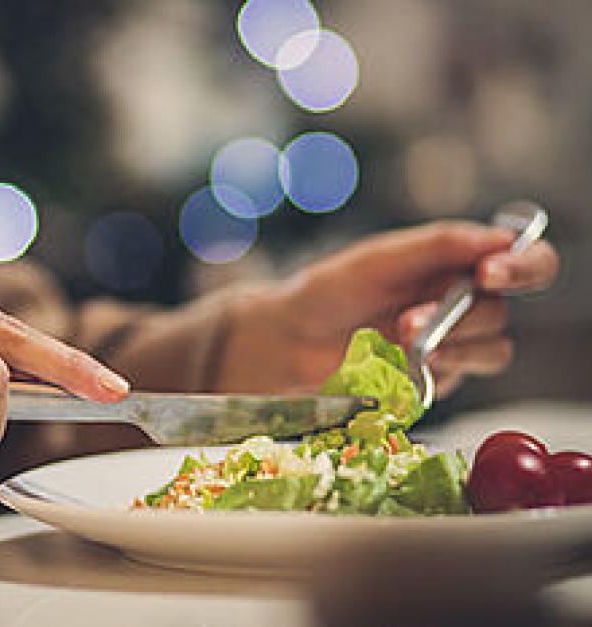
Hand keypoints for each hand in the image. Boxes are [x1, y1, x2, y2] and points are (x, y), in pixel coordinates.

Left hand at [218, 222, 558, 394]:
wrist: (289, 341)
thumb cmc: (330, 291)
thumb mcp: (378, 260)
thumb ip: (438, 246)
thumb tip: (501, 237)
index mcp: (455, 264)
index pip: (521, 259)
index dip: (524, 265)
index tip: (491, 272)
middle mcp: (461, 304)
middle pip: (501, 311)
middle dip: (464, 316)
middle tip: (414, 320)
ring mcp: (451, 345)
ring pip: (491, 351)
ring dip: (451, 346)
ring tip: (399, 338)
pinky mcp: (437, 381)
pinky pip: (458, 379)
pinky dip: (435, 371)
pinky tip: (400, 364)